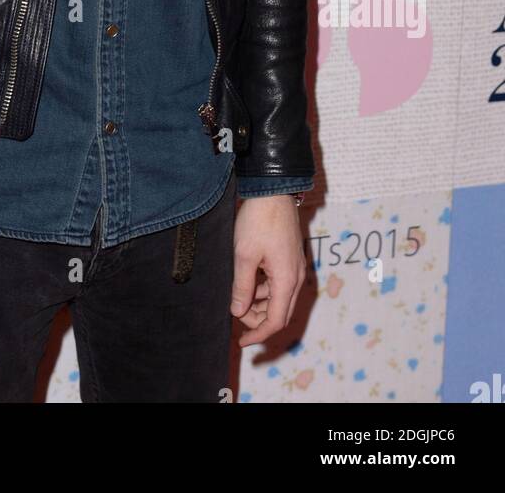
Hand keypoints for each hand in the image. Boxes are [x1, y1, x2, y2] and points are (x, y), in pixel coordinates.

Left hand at [230, 195, 306, 346]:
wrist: (274, 190)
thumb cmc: (259, 220)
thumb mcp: (244, 255)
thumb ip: (242, 286)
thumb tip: (238, 312)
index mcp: (287, 280)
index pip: (275, 320)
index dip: (259, 334)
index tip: (242, 342)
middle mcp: (295, 277)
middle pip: (279, 312)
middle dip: (259, 321)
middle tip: (236, 316)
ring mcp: (294, 267)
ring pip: (278, 298)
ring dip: (260, 304)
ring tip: (237, 298)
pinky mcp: (289, 258)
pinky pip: (278, 283)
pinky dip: (263, 289)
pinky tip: (247, 281)